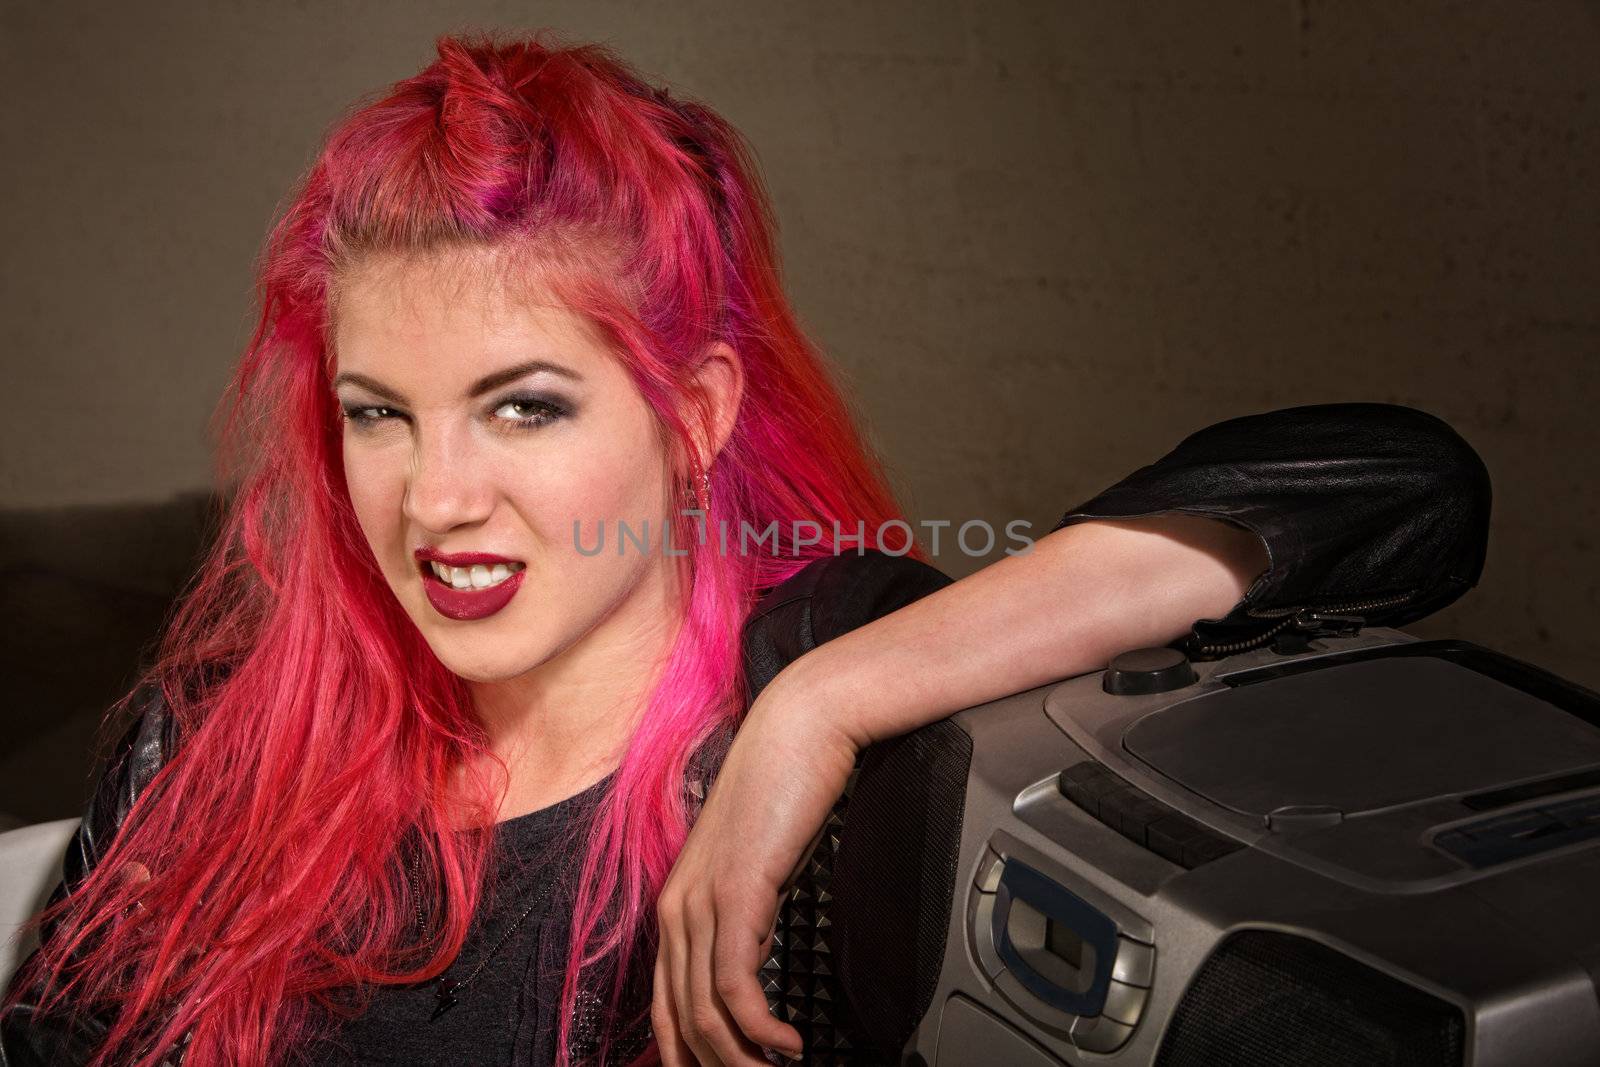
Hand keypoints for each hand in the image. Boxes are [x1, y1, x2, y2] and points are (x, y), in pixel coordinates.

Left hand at [651, 662, 857, 1065]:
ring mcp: (702, 900)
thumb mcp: (758, 865)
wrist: (800, 730)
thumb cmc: (786, 790)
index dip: (687, 1054)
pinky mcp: (735, 893)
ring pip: (704, 1012)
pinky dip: (759, 1029)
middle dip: (717, 1066)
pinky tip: (786, 1044)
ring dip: (741, 1059)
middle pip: (680, 1020)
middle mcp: (678, 906)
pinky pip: (734, 986)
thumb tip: (759, 969)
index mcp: (679, 902)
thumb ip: (747, 916)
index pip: (665, 1005)